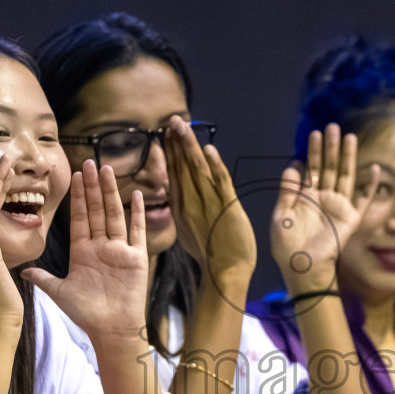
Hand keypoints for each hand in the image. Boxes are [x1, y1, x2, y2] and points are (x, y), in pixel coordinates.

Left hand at [25, 160, 148, 350]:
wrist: (111, 329)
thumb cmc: (86, 313)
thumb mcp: (59, 292)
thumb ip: (43, 277)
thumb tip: (22, 270)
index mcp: (83, 252)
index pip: (79, 217)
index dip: (77, 196)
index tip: (75, 175)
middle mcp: (101, 247)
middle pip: (96, 210)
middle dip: (92, 186)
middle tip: (90, 162)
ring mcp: (120, 251)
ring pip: (114, 214)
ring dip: (111, 192)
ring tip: (107, 170)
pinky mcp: (136, 258)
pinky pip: (137, 232)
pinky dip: (138, 214)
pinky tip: (136, 195)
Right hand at [163, 117, 255, 287]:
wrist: (225, 272)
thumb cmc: (210, 254)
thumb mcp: (188, 231)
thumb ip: (183, 210)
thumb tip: (178, 196)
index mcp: (181, 209)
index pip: (174, 174)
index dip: (171, 153)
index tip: (167, 135)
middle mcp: (190, 204)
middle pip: (182, 167)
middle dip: (177, 142)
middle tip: (172, 121)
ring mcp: (208, 205)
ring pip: (197, 170)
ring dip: (190, 146)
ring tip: (183, 126)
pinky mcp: (227, 208)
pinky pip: (220, 182)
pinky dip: (214, 165)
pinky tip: (208, 149)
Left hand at [270, 124, 376, 292]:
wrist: (303, 268)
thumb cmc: (287, 247)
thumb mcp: (281, 216)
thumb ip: (287, 192)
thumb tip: (291, 167)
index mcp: (306, 198)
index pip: (312, 170)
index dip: (313, 153)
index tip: (313, 135)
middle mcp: (324, 199)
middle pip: (330, 168)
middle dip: (330, 148)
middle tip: (331, 127)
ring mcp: (339, 207)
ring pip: (346, 176)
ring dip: (348, 157)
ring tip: (348, 136)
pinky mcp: (351, 218)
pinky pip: (363, 199)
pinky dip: (370, 185)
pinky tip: (373, 168)